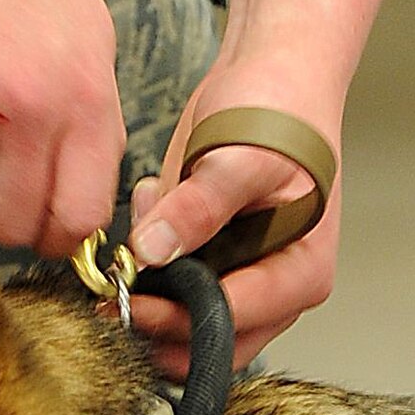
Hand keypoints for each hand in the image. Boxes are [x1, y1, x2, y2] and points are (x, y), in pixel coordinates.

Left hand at [128, 0, 387, 377]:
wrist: (272, 72)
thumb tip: (155, 251)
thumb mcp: (242, 154)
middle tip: (113, 277)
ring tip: (143, 219)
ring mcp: (240, 278)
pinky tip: (151, 203)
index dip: (174, 318)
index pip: (231, 323)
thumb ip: (199, 206)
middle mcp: (274, 290)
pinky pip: (168, 285)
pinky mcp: (209, 261)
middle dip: (154, 316)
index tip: (126, 296)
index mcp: (300, 274)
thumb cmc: (279, 109)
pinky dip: (146, 257)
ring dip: (147, 287)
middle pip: (206, 342)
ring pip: (181, 322)